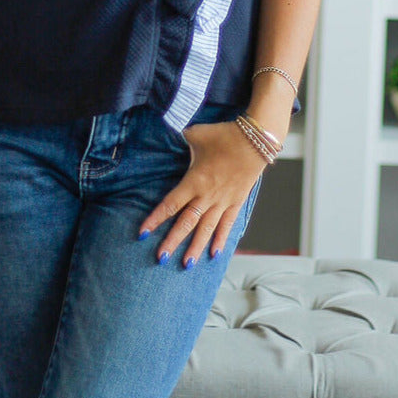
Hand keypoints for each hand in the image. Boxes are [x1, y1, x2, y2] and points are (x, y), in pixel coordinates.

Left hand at [138, 121, 265, 266]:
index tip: (143, 232)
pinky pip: (227, 225)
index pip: (170, 204)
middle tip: (161, 258)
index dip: (156, 219)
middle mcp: (207, 196)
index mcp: (194, 181)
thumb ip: (182, 139)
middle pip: (186, 223)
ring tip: (187, 264)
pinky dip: (221, 239)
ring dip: (195, 247)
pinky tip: (215, 254)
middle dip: (172, 241)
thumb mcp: (196, 134)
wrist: (255, 141)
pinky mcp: (236, 202)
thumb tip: (172, 135)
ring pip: (206, 229)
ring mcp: (223, 201)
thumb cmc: (224, 136)